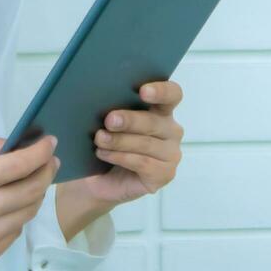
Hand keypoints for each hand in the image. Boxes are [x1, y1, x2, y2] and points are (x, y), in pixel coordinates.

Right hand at [0, 134, 59, 268]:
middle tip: (51, 161)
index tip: (51, 142)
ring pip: (29, 211)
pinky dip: (20, 214)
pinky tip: (13, 205)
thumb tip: (21, 144)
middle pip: (31, 189)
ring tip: (35, 181)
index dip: (40, 152)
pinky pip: (17, 230)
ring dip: (37, 193)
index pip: (18, 164)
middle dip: (47, 171)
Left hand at [67, 79, 183, 206]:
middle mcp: (170, 130)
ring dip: (119, 141)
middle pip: (154, 121)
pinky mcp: (165, 174)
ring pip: (146, 143)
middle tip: (109, 120)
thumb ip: (112, 110)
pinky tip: (104, 154)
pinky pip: (143, 163)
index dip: (161, 91)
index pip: (172, 94)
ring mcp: (171, 153)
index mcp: (161, 110)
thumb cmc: (106, 145)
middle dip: (130, 120)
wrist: (98, 180)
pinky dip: (121, 157)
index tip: (143, 91)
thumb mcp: (108, 124)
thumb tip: (99, 97)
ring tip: (99, 139)